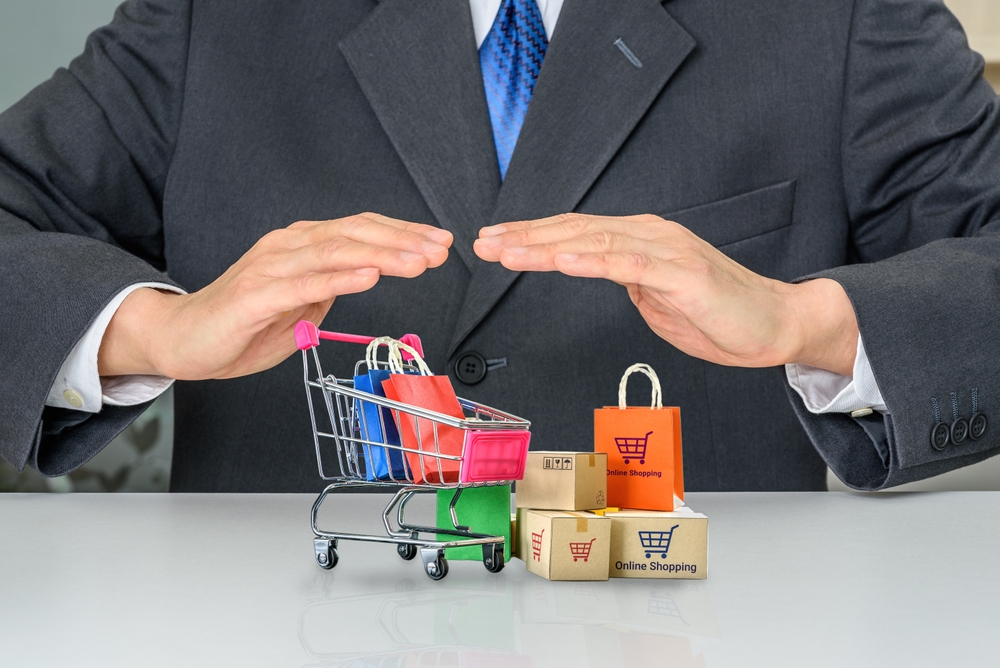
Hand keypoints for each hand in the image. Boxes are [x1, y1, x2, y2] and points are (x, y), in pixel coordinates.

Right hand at [99, 213, 452, 379]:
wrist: (181, 340)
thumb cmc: (240, 325)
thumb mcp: (299, 307)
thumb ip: (328, 290)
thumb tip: (364, 278)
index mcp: (301, 247)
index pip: (360, 230)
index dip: (402, 233)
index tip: (439, 241)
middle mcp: (288, 247)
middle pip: (355, 234)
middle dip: (404, 240)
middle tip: (441, 249)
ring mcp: (271, 267)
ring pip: (336, 252)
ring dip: (383, 254)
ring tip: (419, 261)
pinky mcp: (256, 295)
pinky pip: (305, 283)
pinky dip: (341, 278)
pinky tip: (371, 275)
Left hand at [473, 213, 857, 374]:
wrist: (776, 324)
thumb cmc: (719, 314)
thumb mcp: (656, 297)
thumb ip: (626, 280)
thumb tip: (595, 269)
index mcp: (640, 241)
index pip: (577, 232)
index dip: (533, 236)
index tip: (496, 242)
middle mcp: (650, 236)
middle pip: (577, 230)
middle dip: (526, 236)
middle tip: (484, 243)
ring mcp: (667, 251)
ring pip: (596, 240)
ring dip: (547, 246)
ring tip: (508, 251)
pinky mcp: (683, 274)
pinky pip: (630, 264)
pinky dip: (593, 259)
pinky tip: (563, 260)